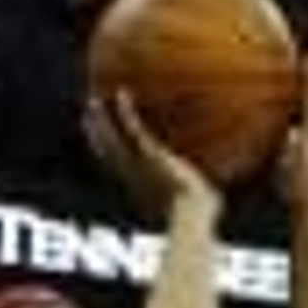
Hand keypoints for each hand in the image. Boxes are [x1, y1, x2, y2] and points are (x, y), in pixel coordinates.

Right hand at [85, 92, 218, 223]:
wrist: (194, 212)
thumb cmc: (203, 214)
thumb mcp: (203, 202)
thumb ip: (205, 193)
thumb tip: (221, 193)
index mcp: (143, 189)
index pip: (120, 172)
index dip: (108, 157)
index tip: (100, 143)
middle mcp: (134, 178)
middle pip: (107, 155)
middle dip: (96, 136)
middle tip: (87, 117)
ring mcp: (138, 166)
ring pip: (111, 142)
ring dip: (100, 122)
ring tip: (93, 101)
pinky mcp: (148, 154)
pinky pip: (133, 129)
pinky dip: (126, 112)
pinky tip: (123, 93)